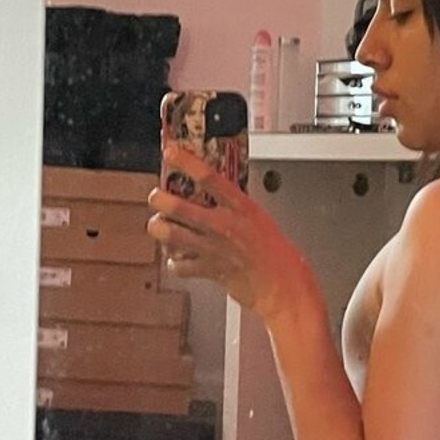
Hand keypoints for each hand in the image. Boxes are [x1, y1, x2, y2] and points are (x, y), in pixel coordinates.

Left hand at [148, 147, 314, 318]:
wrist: (283, 287)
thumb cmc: (277, 254)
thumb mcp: (259, 218)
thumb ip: (234, 207)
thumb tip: (212, 196)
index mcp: (241, 208)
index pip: (209, 177)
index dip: (186, 161)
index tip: (170, 151)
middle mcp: (223, 226)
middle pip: (177, 207)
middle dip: (159, 199)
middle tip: (157, 197)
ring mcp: (213, 249)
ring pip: (169, 234)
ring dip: (159, 228)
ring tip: (159, 225)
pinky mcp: (208, 271)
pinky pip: (178, 265)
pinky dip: (173, 262)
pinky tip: (177, 258)